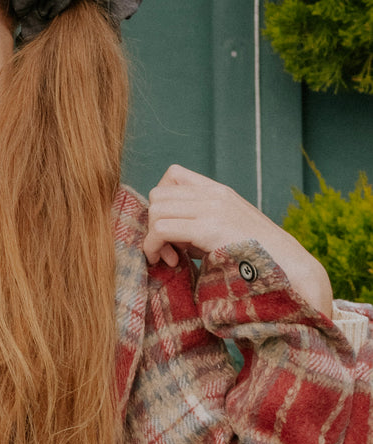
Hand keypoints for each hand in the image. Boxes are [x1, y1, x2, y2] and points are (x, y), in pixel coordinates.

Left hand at [143, 164, 332, 316]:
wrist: (290, 269)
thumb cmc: (258, 257)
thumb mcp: (226, 231)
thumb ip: (199, 223)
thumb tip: (164, 233)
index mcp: (219, 191)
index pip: (173, 175)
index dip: (163, 202)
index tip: (171, 230)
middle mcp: (215, 194)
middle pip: (159, 194)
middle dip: (154, 223)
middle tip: (168, 250)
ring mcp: (213, 209)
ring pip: (156, 210)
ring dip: (153, 237)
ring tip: (171, 258)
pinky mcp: (209, 229)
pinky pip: (161, 229)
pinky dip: (154, 247)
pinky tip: (169, 263)